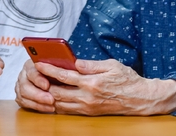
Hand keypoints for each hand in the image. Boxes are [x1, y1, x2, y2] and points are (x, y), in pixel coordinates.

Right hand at [15, 59, 56, 112]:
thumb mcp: (57, 66)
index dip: (38, 79)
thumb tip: (69, 67)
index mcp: (30, 65)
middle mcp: (23, 75)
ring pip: (23, 96)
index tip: (47, 86)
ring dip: (38, 103)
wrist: (50, 79)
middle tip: (51, 100)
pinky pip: (25, 103)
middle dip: (38, 95)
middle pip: (25, 86)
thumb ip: (59, 68)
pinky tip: (48, 109)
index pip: (32, 72)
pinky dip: (37, 107)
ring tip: (52, 107)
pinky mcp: (21, 96)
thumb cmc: (54, 71)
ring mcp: (20, 86)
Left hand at [35, 58, 175, 115]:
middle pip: (57, 92)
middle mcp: (87, 97)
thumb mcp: (111, 65)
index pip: (64, 76)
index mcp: (92, 82)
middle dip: (43, 84)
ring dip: (47, 95)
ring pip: (59, 103)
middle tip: (34, 75)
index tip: (38, 64)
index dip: (49, 70)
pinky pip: (67, 110)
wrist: (141, 99)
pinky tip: (51, 97)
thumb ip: (89, 64)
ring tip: (39, 85)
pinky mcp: (88, 113)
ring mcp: (87, 107)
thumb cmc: (127, 80)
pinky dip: (56, 104)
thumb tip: (73, 61)